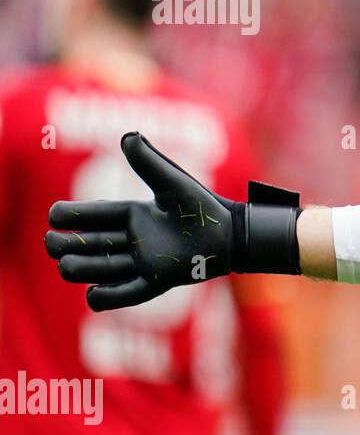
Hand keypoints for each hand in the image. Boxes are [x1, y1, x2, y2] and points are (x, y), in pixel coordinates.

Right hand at [46, 131, 300, 311]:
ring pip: (101, 270)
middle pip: (90, 245)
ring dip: (81, 268)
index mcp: (133, 214)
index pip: (93, 216)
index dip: (70, 216)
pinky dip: (107, 298)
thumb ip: (149, 163)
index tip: (54, 216)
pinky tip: (92, 295)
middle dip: (67, 245)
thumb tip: (127, 135)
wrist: (231, 235)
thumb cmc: (203, 207)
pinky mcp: (157, 282)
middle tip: (54, 243)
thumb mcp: (173, 183)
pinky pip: (127, 295)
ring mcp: (144, 262)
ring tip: (66, 265)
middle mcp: (133, 239)